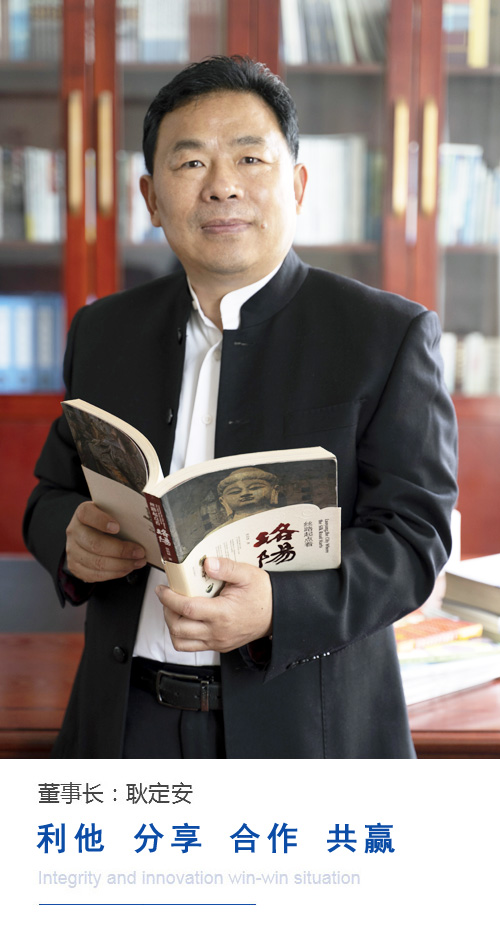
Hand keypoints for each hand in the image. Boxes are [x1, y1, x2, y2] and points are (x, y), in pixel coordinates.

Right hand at [65, 501, 146, 582]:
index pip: (87, 514)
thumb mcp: (112, 512)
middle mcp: (74, 531)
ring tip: (137, 562)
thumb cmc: (107, 521)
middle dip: (121, 550)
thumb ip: (122, 515)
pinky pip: (95, 575)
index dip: (101, 521)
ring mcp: (72, 550)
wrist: (92, 532)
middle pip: (95, 544)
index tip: (117, 527)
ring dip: (121, 565)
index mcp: (83, 513)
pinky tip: (126, 568)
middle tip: (139, 552)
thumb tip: (144, 525)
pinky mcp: (75, 567)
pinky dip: (114, 573)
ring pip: (96, 563)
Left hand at [155, 557, 272, 652]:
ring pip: (181, 642)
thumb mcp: (248, 574)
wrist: (277, 613)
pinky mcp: (219, 646)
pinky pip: (192, 647)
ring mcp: (217, 642)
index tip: (162, 589)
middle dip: (166, 611)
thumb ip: (226, 567)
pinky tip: (185, 620)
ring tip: (173, 609)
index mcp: (223, 613)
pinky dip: (182, 635)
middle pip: (178, 628)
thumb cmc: (263, 595)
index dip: (169, 598)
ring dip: (172, 626)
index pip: (187, 609)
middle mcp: (218, 632)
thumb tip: (207, 563)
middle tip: (167, 596)